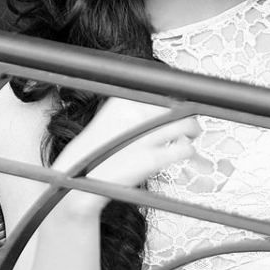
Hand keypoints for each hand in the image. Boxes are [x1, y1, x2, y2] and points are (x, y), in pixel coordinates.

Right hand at [54, 97, 199, 214]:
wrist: (77, 178)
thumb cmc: (98, 150)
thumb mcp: (112, 119)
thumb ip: (136, 108)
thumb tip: (164, 103)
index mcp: (123, 100)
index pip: (161, 91)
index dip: (175, 99)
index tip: (178, 104)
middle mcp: (135, 115)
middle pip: (177, 106)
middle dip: (185, 114)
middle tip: (186, 121)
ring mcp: (144, 137)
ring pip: (186, 125)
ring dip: (192, 130)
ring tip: (190, 134)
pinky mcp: (152, 159)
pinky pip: (184, 149)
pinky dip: (188, 150)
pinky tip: (182, 152)